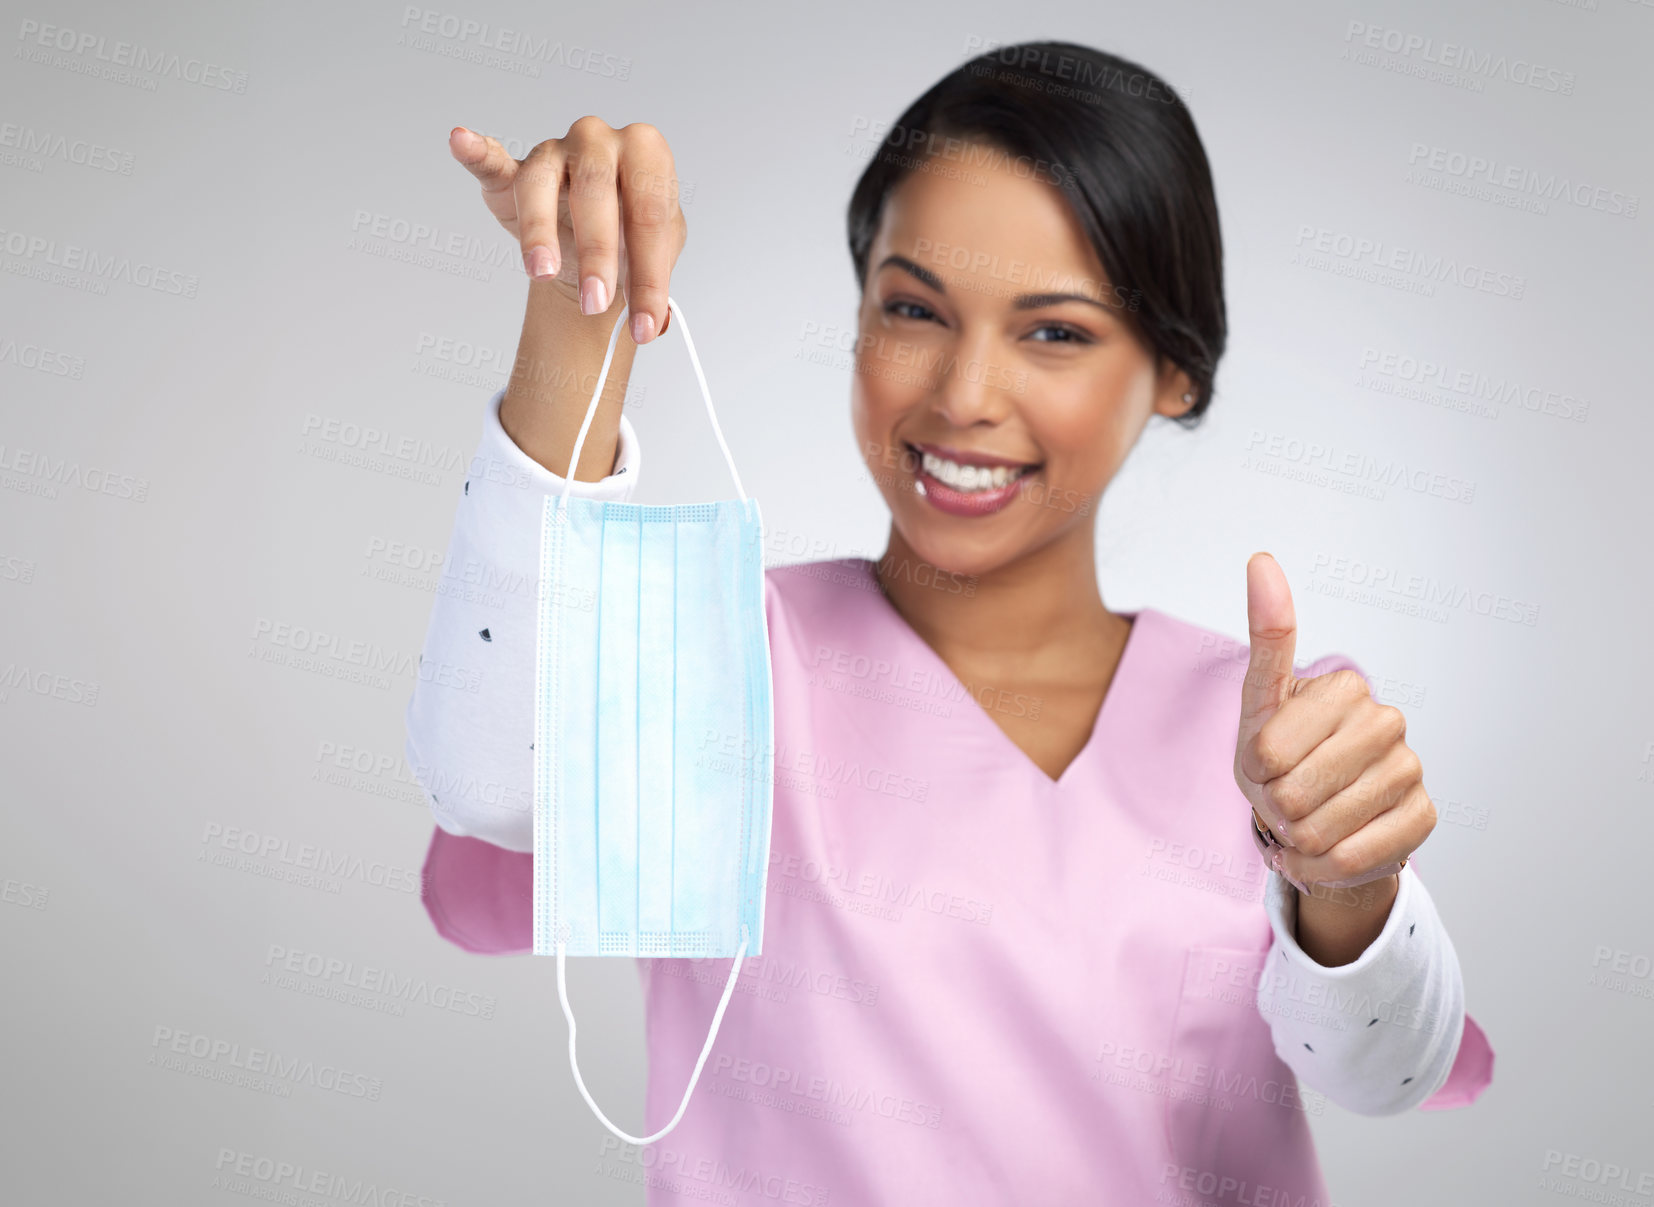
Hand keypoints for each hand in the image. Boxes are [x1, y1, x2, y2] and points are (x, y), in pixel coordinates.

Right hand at [447, 117, 687, 343]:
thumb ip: (655, 285)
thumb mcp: (658, 256)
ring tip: (542, 271)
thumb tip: (656, 325)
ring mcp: (556, 150)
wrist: (601, 233)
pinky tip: (462, 141)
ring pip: (542, 186)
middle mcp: (601, 140)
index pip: (650, 215)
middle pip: (597, 193)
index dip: (650, 276)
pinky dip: (477, 153)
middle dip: (599, 256)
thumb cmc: (631, 235)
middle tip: (596, 304)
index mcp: (647, 154)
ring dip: (540, 232)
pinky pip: (493, 161)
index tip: (646, 326)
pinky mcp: (515, 168)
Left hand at [1233, 552, 1435, 894]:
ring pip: (1319, 832)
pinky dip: (1319, 868)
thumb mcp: (1258, 703)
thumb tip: (1261, 559)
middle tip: (1283, 798)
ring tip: (1301, 824)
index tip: (1263, 763)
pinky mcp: (1423, 817)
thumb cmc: (1280, 758)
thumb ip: (1266, 637)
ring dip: (1294, 842)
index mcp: (1343, 687)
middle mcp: (1387, 721)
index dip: (1251, 772)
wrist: (1319, 819)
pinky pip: (1349, 860)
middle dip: (1272, 809)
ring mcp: (1410, 768)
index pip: (1265, 753)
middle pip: (1291, 795)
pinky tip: (1320, 852)